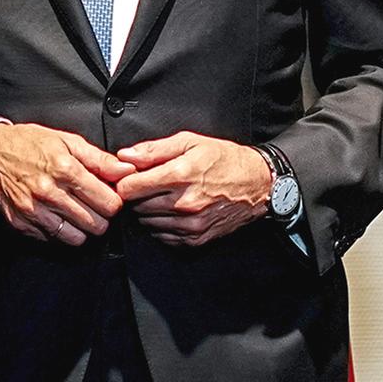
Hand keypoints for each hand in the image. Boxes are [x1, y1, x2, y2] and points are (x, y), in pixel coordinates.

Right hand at [0, 122, 134, 245]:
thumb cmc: (30, 144)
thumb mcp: (68, 142)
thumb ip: (101, 160)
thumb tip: (127, 170)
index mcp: (66, 169)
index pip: (109, 203)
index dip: (114, 201)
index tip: (109, 197)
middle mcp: (49, 193)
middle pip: (96, 224)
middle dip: (100, 217)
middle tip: (93, 205)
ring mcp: (34, 211)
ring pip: (76, 237)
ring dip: (81, 228)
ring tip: (76, 211)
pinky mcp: (22, 224)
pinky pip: (53, 240)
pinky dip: (59, 231)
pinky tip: (56, 214)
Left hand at [115, 132, 271, 246]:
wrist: (257, 184)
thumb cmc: (225, 160)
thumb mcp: (189, 142)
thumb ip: (153, 150)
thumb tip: (125, 156)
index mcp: (180, 175)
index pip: (130, 188)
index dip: (125, 182)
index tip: (130, 178)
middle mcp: (183, 203)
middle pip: (136, 207)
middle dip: (137, 196)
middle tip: (149, 185)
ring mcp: (190, 224)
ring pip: (147, 223)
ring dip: (149, 211)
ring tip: (164, 196)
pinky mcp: (195, 239)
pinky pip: (163, 236)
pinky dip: (162, 225)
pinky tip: (173, 211)